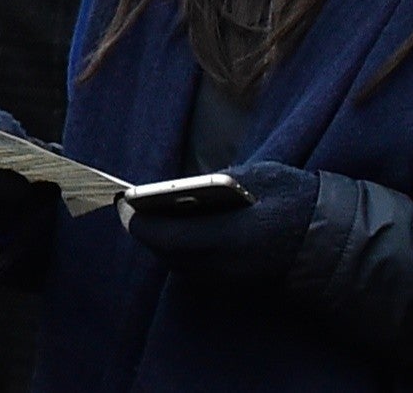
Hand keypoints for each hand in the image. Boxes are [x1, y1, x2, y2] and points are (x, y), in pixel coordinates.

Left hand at [119, 161, 319, 287]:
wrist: (337, 241)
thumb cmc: (299, 201)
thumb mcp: (259, 176)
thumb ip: (217, 182)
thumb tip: (181, 186)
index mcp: (231, 235)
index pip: (167, 236)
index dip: (139, 220)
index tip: (125, 203)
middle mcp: (228, 264)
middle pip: (168, 255)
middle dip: (148, 233)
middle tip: (133, 210)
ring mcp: (235, 279)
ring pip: (182, 267)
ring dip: (165, 246)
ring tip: (152, 219)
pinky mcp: (241, 285)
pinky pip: (200, 272)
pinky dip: (185, 255)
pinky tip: (182, 233)